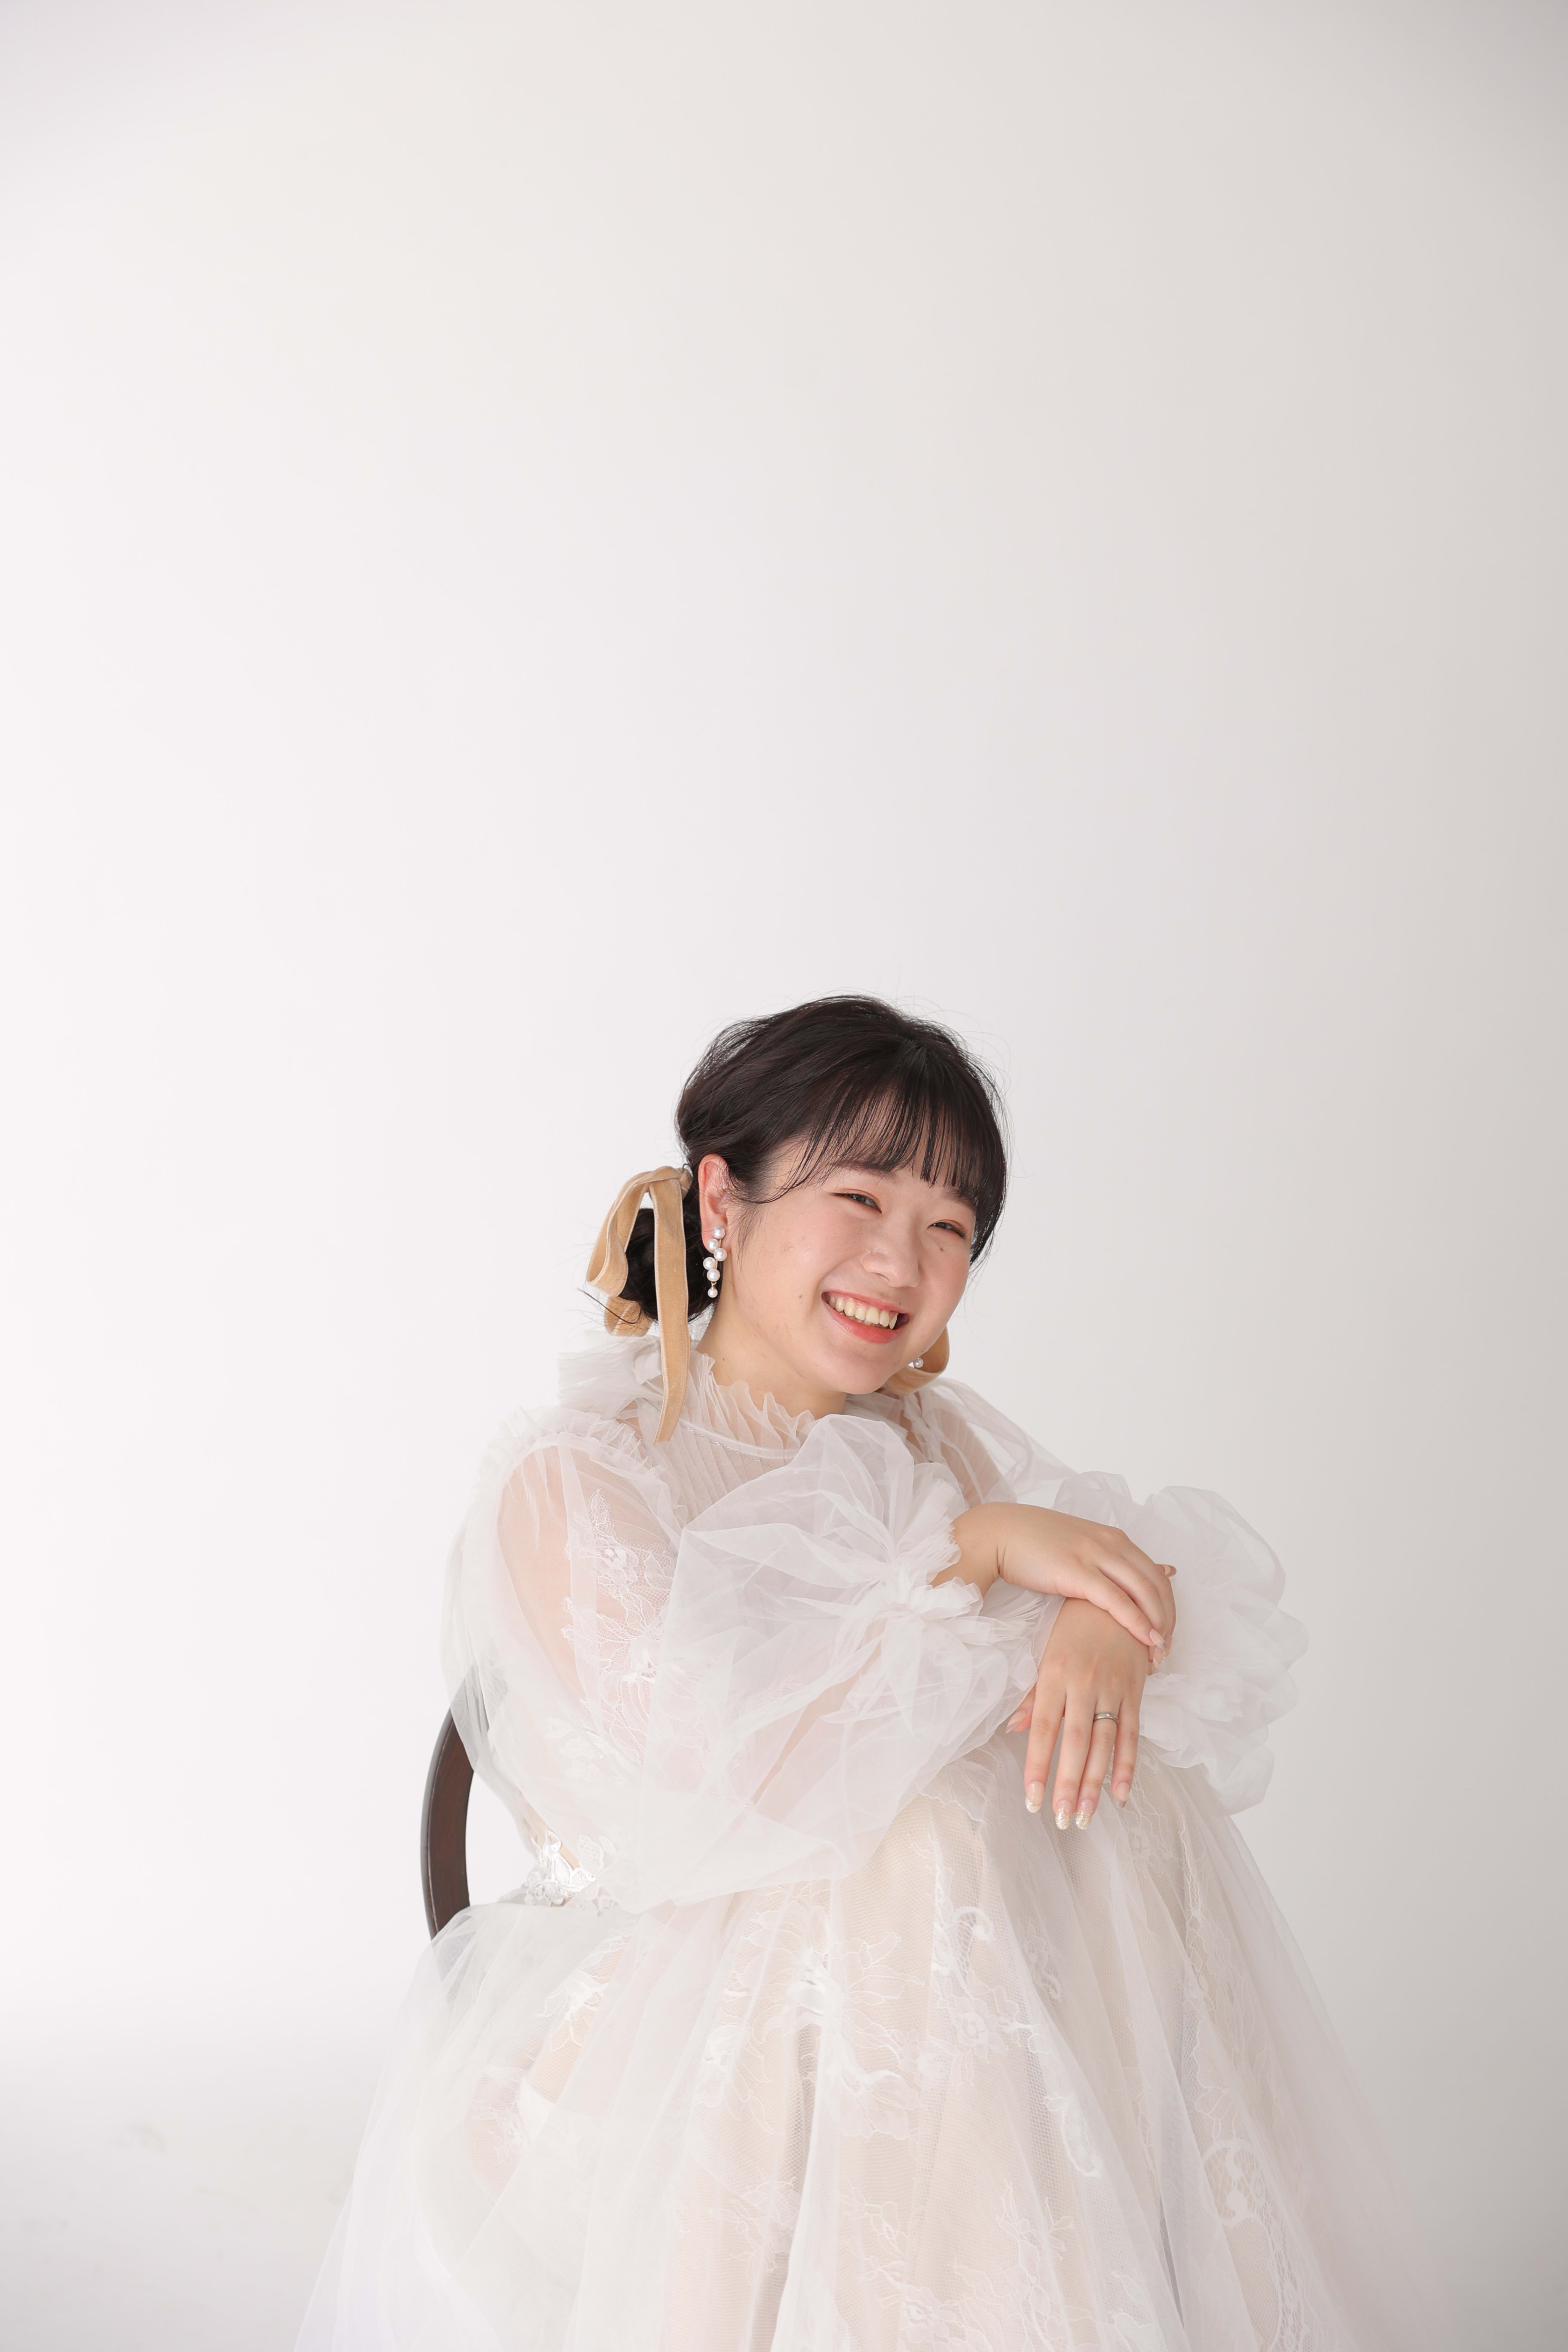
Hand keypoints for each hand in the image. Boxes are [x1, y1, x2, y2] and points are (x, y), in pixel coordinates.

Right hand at [945, 1502, 1176, 1661]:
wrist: (997, 1533)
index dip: (1168, 1605)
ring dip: (1158, 1624)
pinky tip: (1145, 1639)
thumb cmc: (1034, 1544)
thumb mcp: (1082, 1546)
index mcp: (1113, 1538)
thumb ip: (1112, 1560)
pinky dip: (1137, 1622)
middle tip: (1166, 1649)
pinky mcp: (1077, 1571)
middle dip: (1168, 1619)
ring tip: (1159, 1652)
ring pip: (1145, 1592)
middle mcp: (1111, 1542)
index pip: (1157, 1574)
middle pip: (1157, 1584)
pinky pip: (1118, 1600)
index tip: (1166, 1633)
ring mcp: (1095, 1554)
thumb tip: (1153, 1572)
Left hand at [1005, 1598, 1150, 1825]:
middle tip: (1061, 1820)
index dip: (1038, 1766)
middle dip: (1067, 1784)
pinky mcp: (1135, 1690)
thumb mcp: (1047, 1654)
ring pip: (1104, 1744)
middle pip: (1076, 1742)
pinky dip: (1128, 1765)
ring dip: (1095, 1784)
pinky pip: (1132, 1734)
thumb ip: (1032, 1695)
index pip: (1043, 1729)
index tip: (1031, 1800)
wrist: (1115, 1594)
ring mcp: (1113, 1688)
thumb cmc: (1072, 1627)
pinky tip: (1121, 1794)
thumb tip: (1012, 1728)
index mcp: (1055, 1674)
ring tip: (1083, 1817)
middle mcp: (1084, 1683)